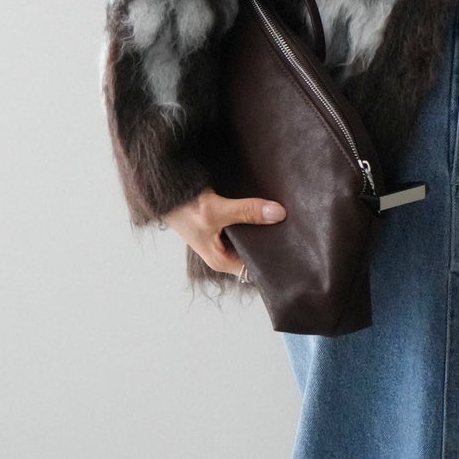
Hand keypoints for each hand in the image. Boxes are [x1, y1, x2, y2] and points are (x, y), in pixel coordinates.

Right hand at [161, 188, 285, 278]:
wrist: (163, 190)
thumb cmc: (183, 208)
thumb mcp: (217, 211)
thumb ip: (247, 211)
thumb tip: (279, 214)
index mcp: (222, 261)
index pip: (255, 268)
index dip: (273, 258)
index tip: (293, 246)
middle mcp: (224, 252)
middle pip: (256, 250)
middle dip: (272, 239)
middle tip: (294, 227)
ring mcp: (224, 237)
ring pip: (252, 235)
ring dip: (264, 225)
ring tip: (287, 216)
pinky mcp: (225, 222)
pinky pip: (246, 222)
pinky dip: (256, 215)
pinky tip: (270, 205)